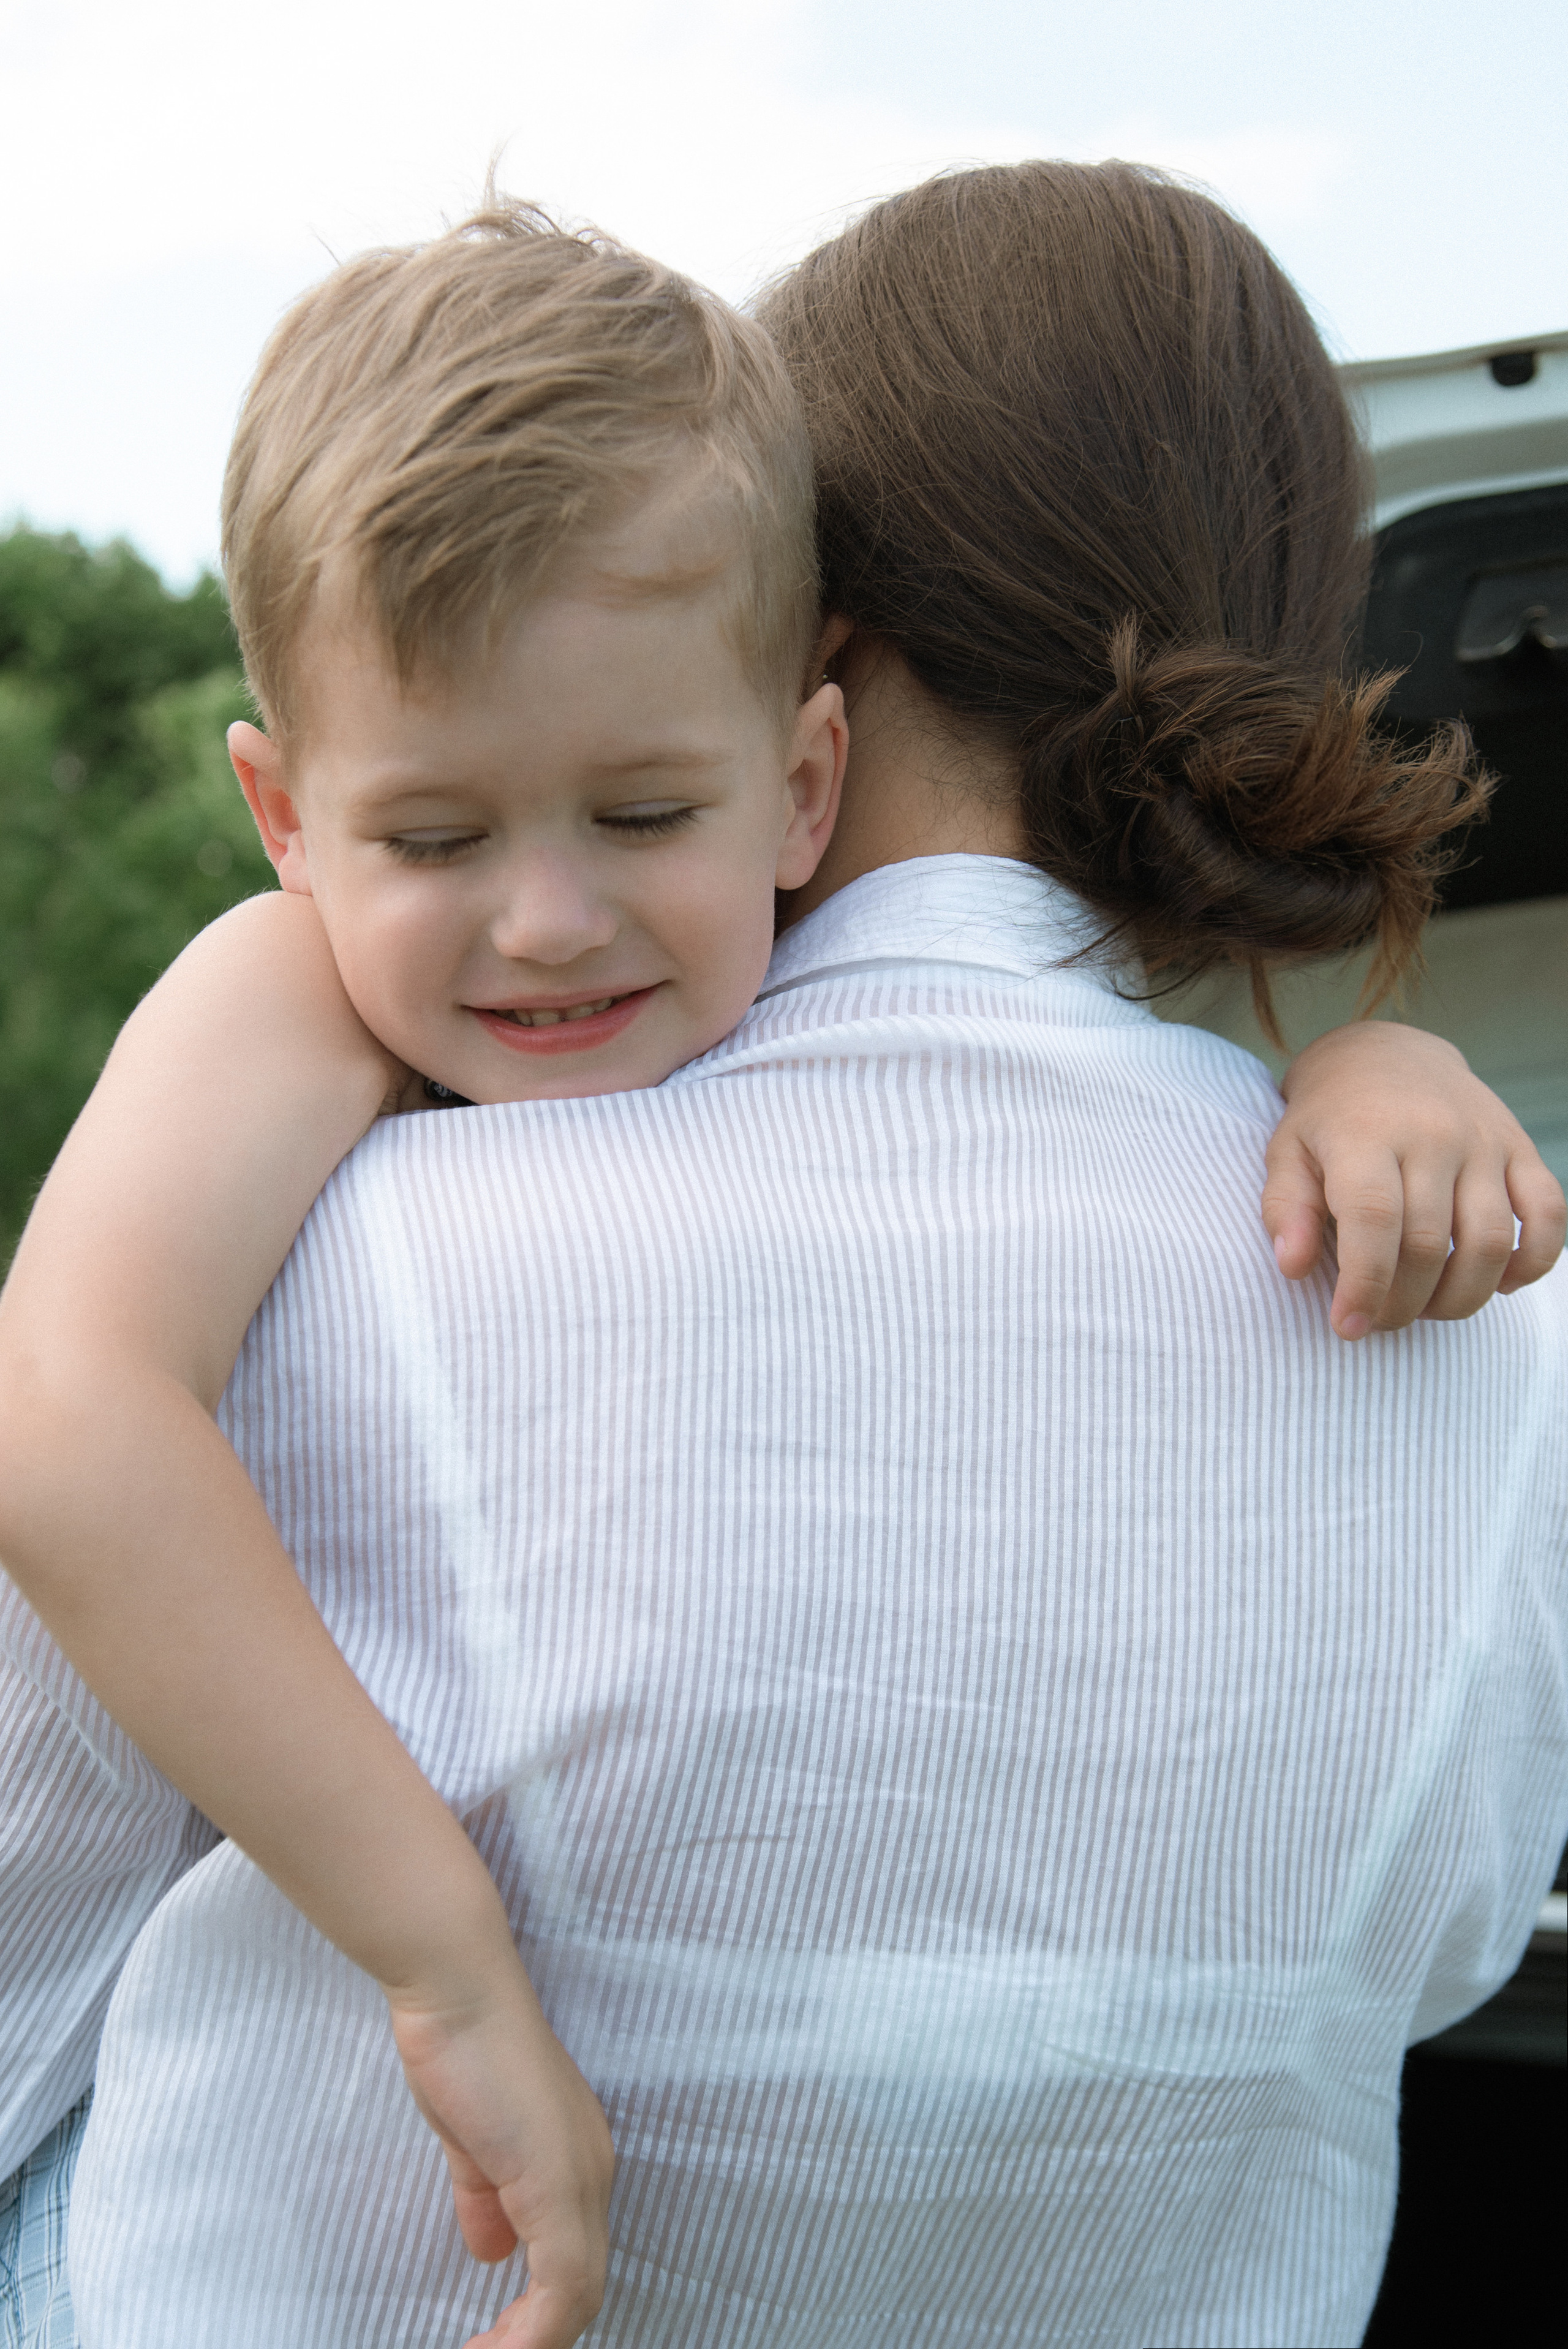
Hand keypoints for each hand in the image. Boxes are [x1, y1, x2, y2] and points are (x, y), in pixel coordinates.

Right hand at [386, 1960, 613, 2348]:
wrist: (457, 1992)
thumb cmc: (461, 2049)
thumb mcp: (471, 2141)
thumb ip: (484, 2196)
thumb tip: (490, 2250)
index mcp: (575, 2161)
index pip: (573, 2261)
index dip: (539, 2315)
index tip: (494, 2342)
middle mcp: (591, 2173)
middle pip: (582, 2288)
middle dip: (536, 2338)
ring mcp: (580, 2179)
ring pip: (577, 2297)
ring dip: (528, 2345)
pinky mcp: (557, 2184)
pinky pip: (560, 2286)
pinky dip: (528, 2335)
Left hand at [1264, 1022, 1565, 1337]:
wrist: (1387, 1054)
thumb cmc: (1329, 1118)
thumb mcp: (1288, 1152)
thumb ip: (1287, 1209)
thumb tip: (1293, 1267)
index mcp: (1367, 1135)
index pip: (1374, 1223)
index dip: (1365, 1286)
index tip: (1348, 1327)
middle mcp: (1432, 1135)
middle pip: (1429, 1245)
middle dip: (1403, 1303)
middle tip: (1381, 1319)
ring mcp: (1483, 1142)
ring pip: (1490, 1242)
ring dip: (1461, 1297)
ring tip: (1427, 1307)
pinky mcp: (1520, 1149)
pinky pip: (1548, 1215)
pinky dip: (1533, 1263)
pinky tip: (1498, 1285)